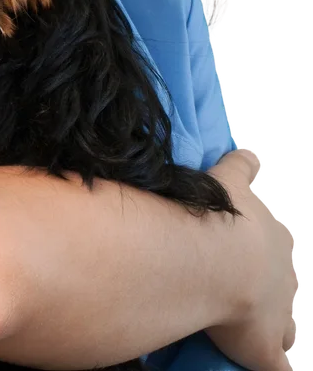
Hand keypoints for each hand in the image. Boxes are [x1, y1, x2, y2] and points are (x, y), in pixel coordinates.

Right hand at [204, 148, 297, 369]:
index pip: (276, 252)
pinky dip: (280, 370)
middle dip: (274, 296)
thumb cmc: (219, 215)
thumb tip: (251, 153)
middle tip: (249, 296)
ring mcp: (279, 318)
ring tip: (261, 331)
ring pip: (288, 330)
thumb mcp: (231, 178)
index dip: (260, 258)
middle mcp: (285, 280)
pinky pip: (281, 370)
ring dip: (279, 332)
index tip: (245, 258)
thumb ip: (242, 165)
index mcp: (276, 240)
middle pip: (286, 292)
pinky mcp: (265, 350)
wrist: (213, 255)